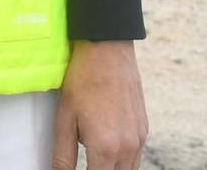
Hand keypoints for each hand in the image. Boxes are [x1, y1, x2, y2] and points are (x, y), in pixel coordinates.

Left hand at [52, 39, 146, 169]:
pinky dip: (123, 160)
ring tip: (93, 159)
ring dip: (112, 169)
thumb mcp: (65, 118)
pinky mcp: (143, 128)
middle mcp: (127, 147)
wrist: (108, 49)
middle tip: (85, 162)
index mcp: (106, 148)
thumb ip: (63, 155)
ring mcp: (139, 138)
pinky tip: (107, 150)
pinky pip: (136, 156)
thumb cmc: (83, 79)